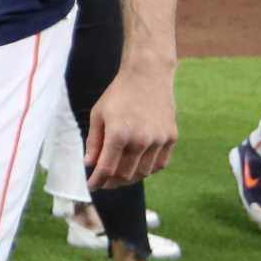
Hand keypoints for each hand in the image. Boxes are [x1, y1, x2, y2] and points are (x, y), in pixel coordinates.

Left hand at [85, 64, 177, 188]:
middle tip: (104, 181)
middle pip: (125, 174)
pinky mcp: (171, 137)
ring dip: (130, 177)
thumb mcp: (98, 114)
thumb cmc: (119, 94)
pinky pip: (160, 164)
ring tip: (120, 175)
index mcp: (118, 134)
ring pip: (143, 172)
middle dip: (111, 182)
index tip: (92, 185)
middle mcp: (140, 139)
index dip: (97, 181)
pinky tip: (138, 167)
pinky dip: (148, 169)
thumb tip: (89, 164)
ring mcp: (158, 139)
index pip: (106, 169)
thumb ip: (94, 142)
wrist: (148, 75)